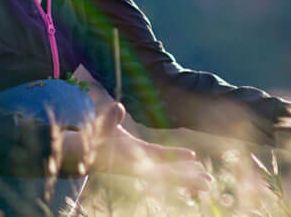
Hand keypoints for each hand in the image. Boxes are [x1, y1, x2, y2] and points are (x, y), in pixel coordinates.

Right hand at [84, 101, 214, 195]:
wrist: (82, 155)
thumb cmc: (90, 141)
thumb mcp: (98, 129)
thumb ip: (108, 119)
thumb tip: (117, 106)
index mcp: (130, 157)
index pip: (156, 156)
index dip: (174, 156)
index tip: (193, 156)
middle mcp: (139, 165)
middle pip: (166, 174)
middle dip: (187, 179)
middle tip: (208, 183)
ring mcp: (142, 166)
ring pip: (168, 173)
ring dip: (187, 176)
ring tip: (207, 179)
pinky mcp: (142, 163)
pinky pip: (163, 168)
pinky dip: (178, 168)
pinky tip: (192, 167)